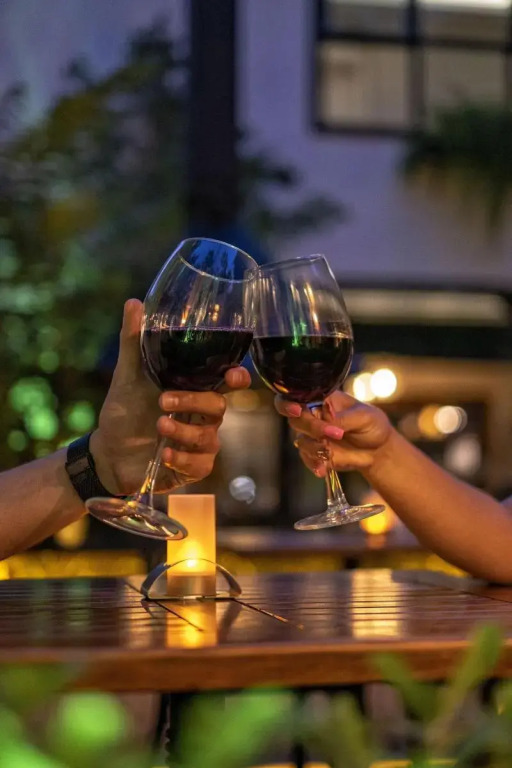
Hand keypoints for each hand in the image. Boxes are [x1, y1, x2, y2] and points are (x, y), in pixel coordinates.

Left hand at [90, 299, 250, 493]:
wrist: (108, 451)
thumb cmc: (124, 411)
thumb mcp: (127, 375)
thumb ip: (134, 341)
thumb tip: (134, 302)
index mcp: (195, 390)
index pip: (228, 382)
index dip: (237, 378)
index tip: (233, 375)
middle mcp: (203, 416)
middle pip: (219, 407)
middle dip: (194, 402)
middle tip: (163, 400)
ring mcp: (201, 443)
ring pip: (210, 437)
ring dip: (184, 432)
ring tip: (158, 425)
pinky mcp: (193, 468)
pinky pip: (200, 464)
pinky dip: (181, 458)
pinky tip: (162, 453)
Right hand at [275, 390, 391, 476]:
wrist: (378, 451)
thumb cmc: (372, 426)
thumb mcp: (365, 417)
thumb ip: (344, 418)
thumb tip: (327, 419)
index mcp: (323, 399)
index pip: (298, 396)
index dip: (290, 403)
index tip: (298, 410)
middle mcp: (314, 416)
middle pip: (296, 419)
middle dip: (311, 427)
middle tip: (333, 434)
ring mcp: (313, 436)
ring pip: (301, 440)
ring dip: (314, 447)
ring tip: (331, 452)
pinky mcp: (316, 454)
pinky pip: (307, 458)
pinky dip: (313, 463)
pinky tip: (323, 469)